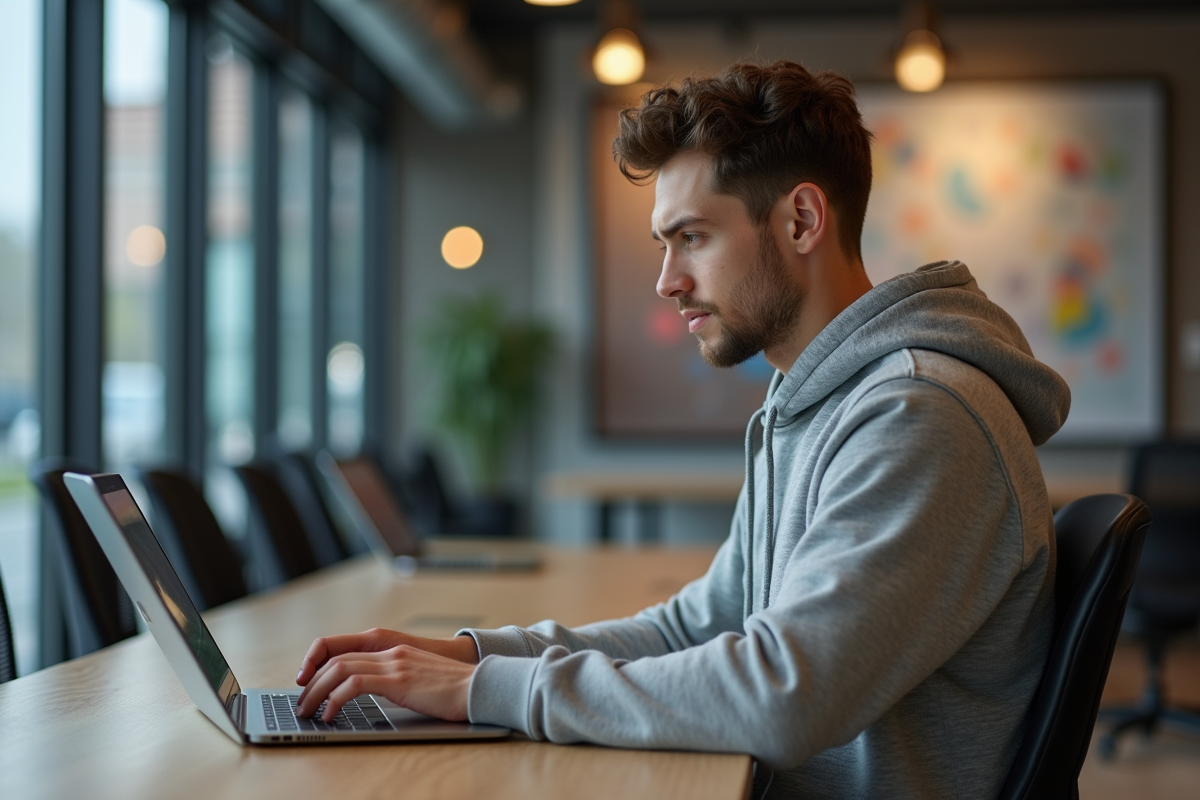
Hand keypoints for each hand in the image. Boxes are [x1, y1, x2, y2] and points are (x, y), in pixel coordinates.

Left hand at [295, 644, 475, 721]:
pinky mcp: (398, 680)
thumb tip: (371, 693)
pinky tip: (331, 714)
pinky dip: (335, 699)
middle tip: (301, 703)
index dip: (320, 663)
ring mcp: (394, 663)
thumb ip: (395, 678)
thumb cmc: (452, 690)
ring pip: (339, 669)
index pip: (344, 648)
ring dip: (317, 691)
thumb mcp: (417, 678)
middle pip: (336, 658)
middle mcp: (390, 651)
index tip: (308, 683)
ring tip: (309, 711)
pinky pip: (354, 685)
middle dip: (311, 682)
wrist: (478, 687)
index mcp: (393, 649)